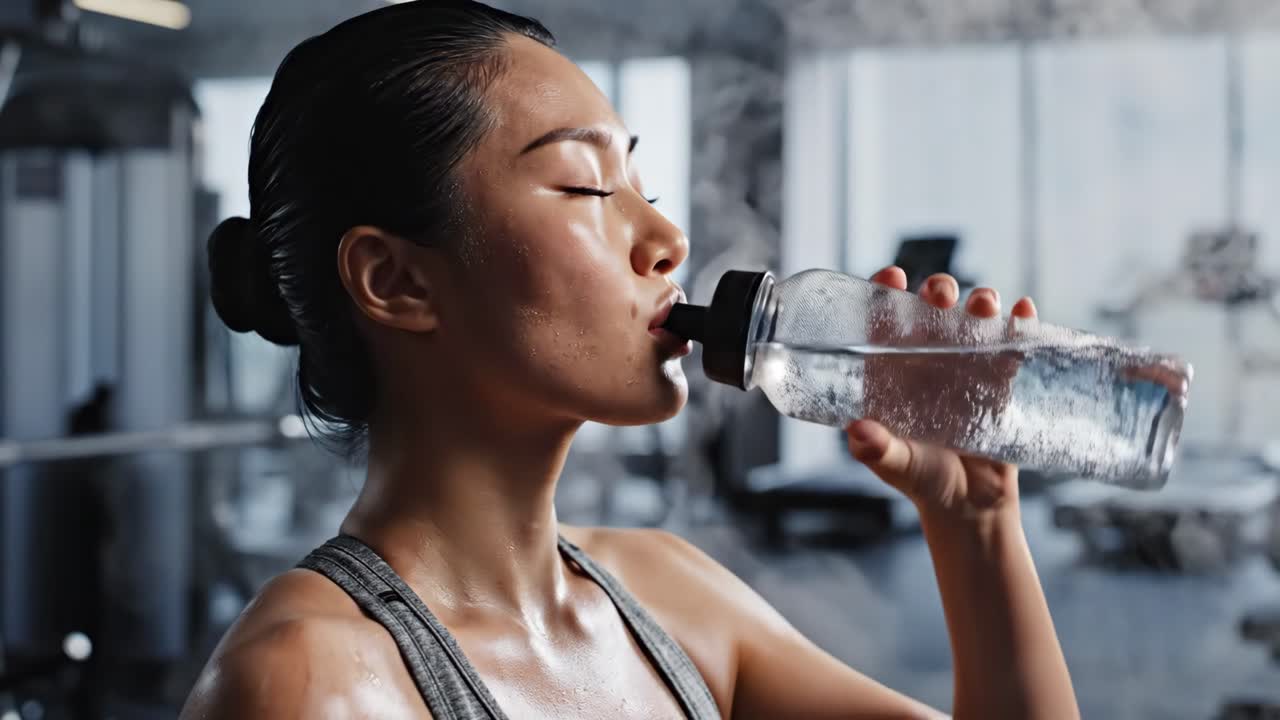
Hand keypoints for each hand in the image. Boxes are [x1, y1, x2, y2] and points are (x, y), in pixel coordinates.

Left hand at [846, 266, 1038, 519]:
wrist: (971, 507)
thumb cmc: (922, 482)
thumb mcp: (895, 465)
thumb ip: (877, 450)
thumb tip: (858, 433)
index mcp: (892, 374)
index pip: (884, 323)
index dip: (884, 294)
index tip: (892, 276)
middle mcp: (926, 364)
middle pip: (931, 312)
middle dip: (937, 291)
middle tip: (941, 293)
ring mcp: (965, 369)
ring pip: (972, 321)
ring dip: (980, 304)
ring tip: (985, 304)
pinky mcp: (1001, 382)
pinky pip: (1011, 346)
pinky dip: (1020, 325)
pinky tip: (1024, 313)